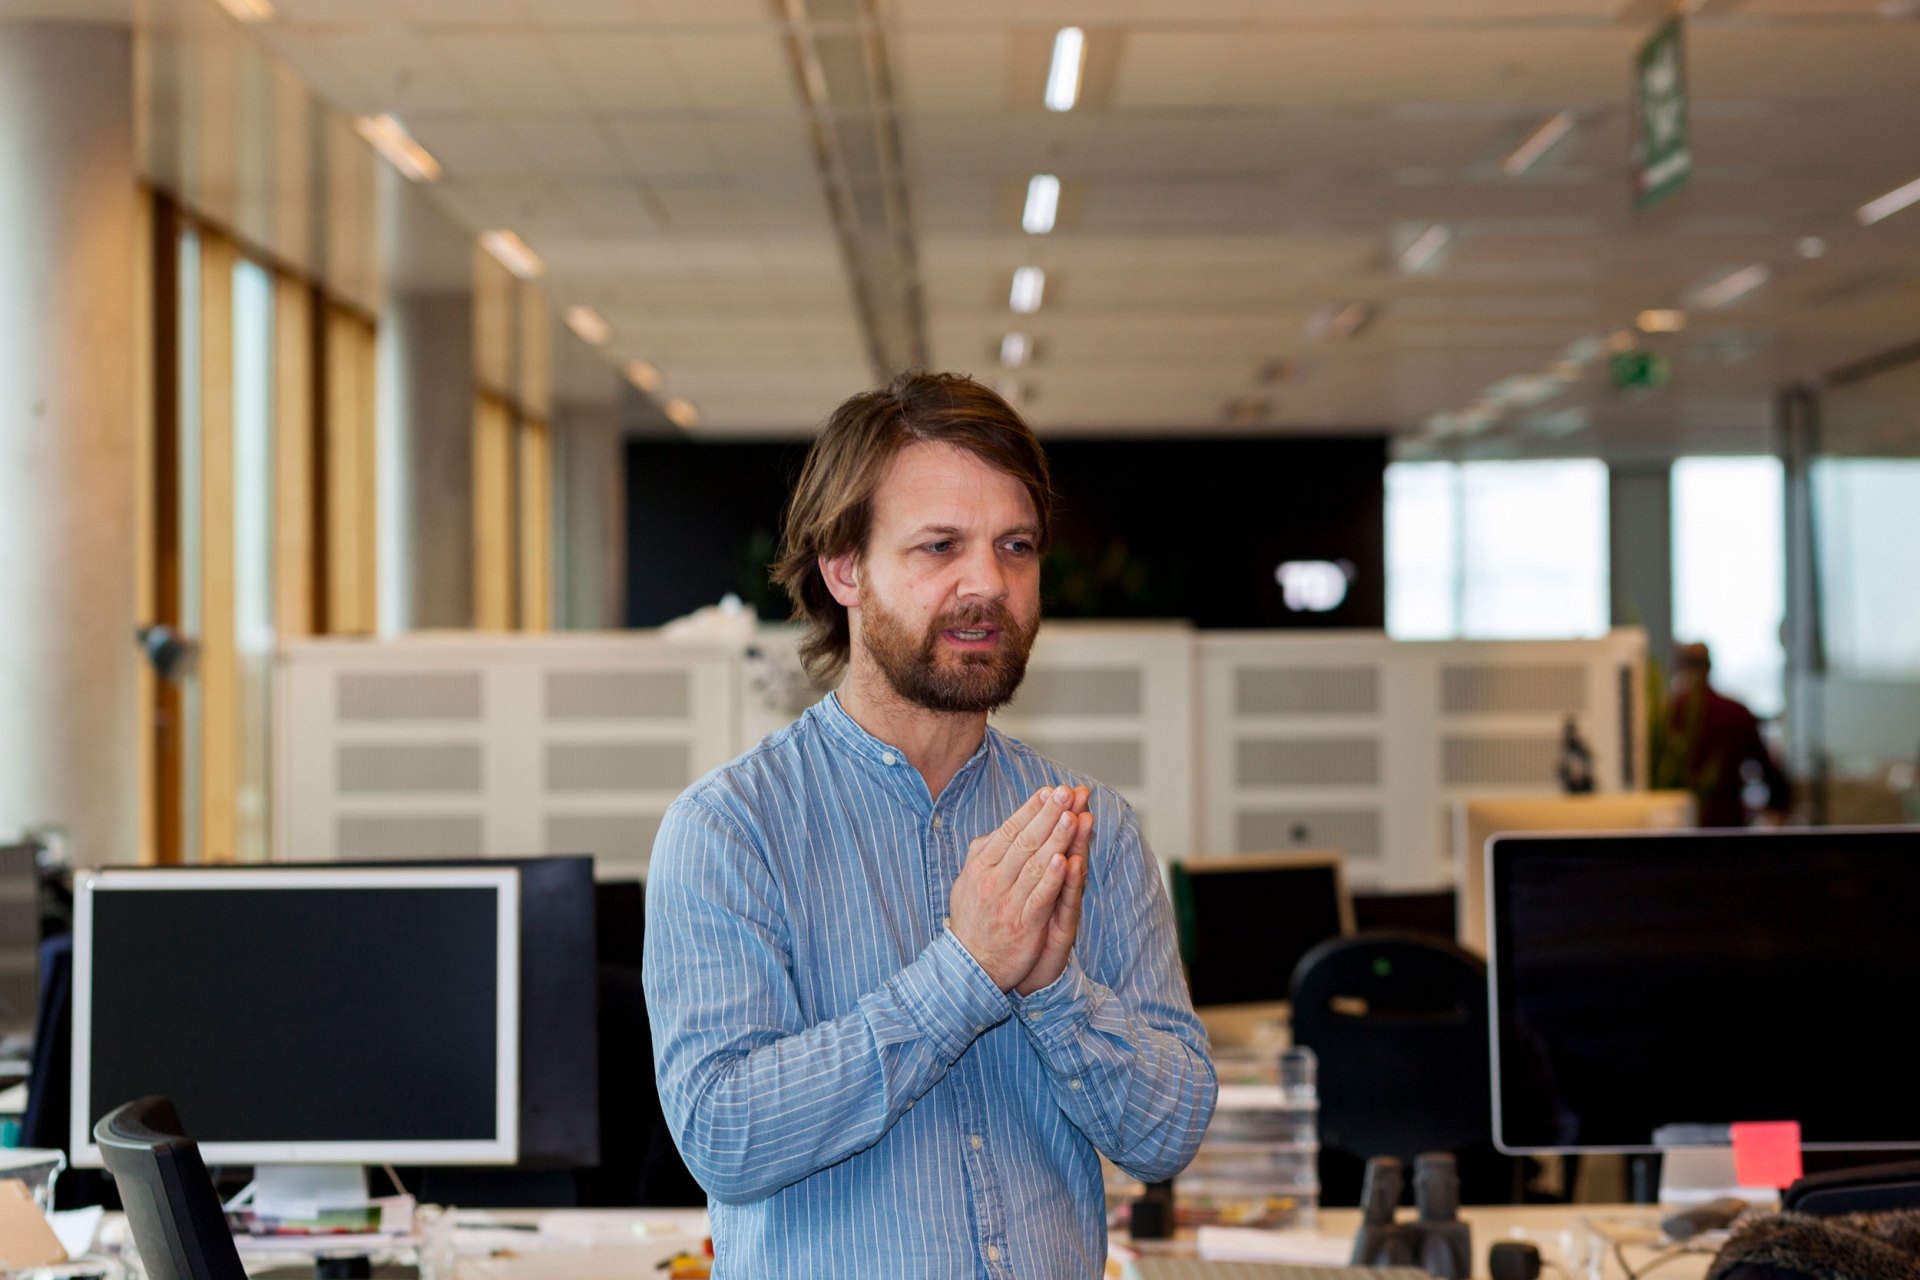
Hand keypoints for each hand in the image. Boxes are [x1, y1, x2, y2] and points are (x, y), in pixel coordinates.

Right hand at [948, 786, 1082, 990]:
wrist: (968, 968)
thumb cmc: (972, 922)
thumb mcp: (967, 883)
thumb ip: (982, 855)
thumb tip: (996, 830)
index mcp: (980, 867)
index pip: (1009, 830)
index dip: (1031, 809)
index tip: (1049, 790)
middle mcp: (992, 881)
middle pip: (1024, 841)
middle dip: (1048, 815)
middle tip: (1067, 792)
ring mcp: (1007, 903)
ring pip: (1035, 865)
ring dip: (1055, 839)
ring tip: (1072, 816)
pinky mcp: (1023, 925)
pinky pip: (1040, 897)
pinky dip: (1052, 878)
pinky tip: (1066, 860)